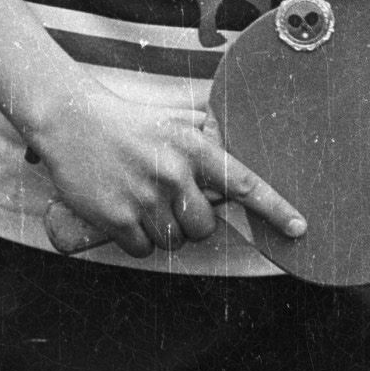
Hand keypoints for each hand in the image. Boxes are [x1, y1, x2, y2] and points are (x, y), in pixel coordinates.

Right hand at [28, 80, 305, 260]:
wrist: (70, 120)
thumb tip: (227, 177)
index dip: (275, 209)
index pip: (244, 183)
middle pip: (204, 228)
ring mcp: (145, 197)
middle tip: (168, 203)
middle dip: (190, 223)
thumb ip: (200, 150)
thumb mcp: (170, 126)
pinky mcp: (117, 218)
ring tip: (139, 201)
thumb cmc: (123, 124)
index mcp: (192, 148)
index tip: (299, 228)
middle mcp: (174, 173)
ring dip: (160, 232)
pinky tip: (123, 214)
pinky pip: (143, 250)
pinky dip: (136, 241)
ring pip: (174, 242)